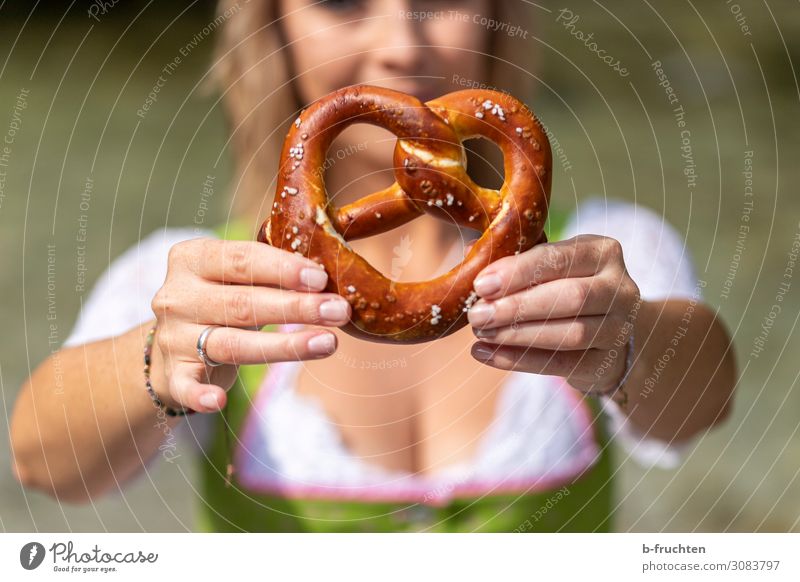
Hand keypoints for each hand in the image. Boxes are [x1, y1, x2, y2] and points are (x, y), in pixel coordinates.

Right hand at [149, 238, 350, 412]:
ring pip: (232, 344)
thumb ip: (272, 274)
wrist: (173, 343)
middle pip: (243, 303)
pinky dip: (200, 395)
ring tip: (327, 343)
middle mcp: (178, 296)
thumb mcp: (238, 279)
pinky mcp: (172, 374)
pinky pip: (186, 387)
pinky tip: (219, 401)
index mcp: (192, 259)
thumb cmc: (221, 301)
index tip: (321, 278)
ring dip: (282, 346)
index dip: (283, 269)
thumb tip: (328, 279)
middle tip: (339, 311)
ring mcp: (173, 336)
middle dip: (296, 307)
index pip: (241, 259)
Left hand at [466, 235, 640, 393]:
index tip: (482, 284)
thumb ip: (515, 260)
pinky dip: (520, 360)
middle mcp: (620, 288)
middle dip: (517, 307)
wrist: (607, 332)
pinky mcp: (608, 363)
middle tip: (477, 314)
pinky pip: (562, 365)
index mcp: (603, 252)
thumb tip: (472, 253)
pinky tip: (487, 355)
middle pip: (570, 297)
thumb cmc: (565, 288)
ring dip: (517, 335)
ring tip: (481, 334)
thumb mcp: (548, 266)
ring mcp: (619, 328)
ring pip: (570, 334)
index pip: (560, 258)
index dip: (519, 271)